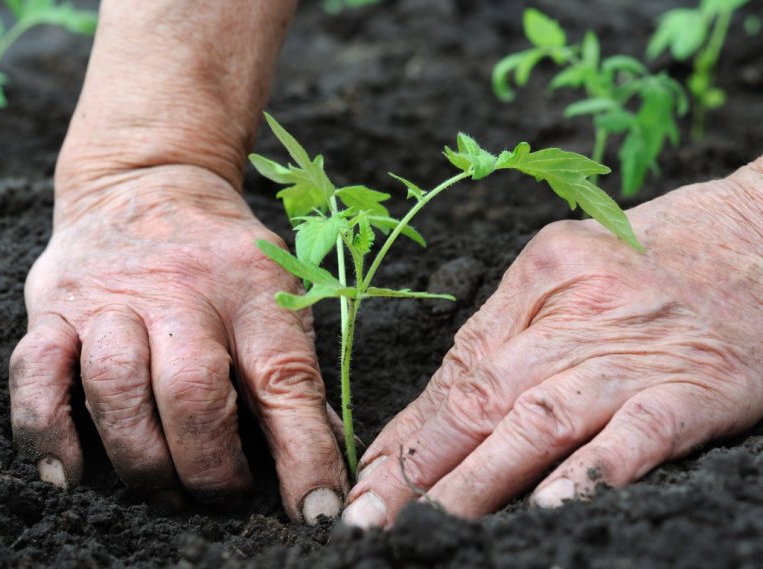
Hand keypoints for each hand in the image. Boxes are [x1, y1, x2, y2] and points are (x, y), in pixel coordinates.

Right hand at [9, 164, 346, 523]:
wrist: (148, 181)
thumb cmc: (222, 256)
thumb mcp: (275, 292)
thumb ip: (293, 373)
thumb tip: (322, 461)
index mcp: (251, 288)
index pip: (285, 379)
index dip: (304, 453)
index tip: (316, 510)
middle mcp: (179, 290)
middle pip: (191, 392)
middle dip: (210, 466)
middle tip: (223, 496)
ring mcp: (108, 298)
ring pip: (115, 388)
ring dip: (142, 459)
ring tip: (165, 489)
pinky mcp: (53, 308)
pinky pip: (35, 375)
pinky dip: (48, 434)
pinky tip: (71, 474)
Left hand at [342, 161, 762, 527]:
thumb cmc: (657, 259)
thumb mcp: (569, 275)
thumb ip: (509, 337)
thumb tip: (436, 415)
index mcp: (537, 278)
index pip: (457, 369)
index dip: (409, 432)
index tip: (371, 477)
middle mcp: (576, 311)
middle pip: (483, 395)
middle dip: (422, 465)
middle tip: (375, 516)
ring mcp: (635, 350)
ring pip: (541, 417)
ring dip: (482, 477)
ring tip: (437, 523)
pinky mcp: (697, 386)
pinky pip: (637, 433)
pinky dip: (591, 470)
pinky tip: (550, 505)